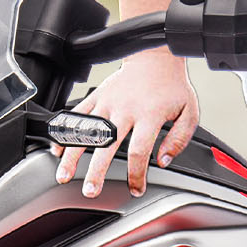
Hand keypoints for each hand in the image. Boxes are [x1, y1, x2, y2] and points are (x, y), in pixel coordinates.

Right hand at [54, 53, 200, 197]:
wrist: (154, 56)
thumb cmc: (171, 86)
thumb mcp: (189, 112)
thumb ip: (179, 139)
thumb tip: (163, 161)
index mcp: (149, 115)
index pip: (138, 152)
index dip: (136, 174)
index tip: (135, 188)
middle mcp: (125, 110)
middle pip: (107, 146)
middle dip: (96, 172)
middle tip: (91, 191)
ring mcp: (108, 102)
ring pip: (86, 133)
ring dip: (73, 156)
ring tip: (64, 175)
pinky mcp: (97, 96)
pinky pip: (77, 115)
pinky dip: (66, 132)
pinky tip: (58, 149)